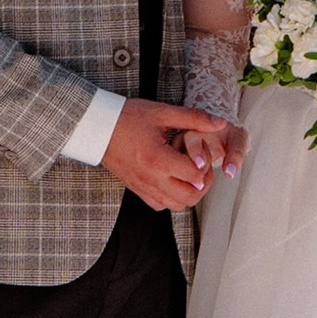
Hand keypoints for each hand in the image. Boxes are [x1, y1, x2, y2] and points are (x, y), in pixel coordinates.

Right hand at [103, 98, 240, 210]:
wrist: (96, 127)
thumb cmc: (127, 117)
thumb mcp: (162, 112)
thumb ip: (193, 118)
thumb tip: (220, 122)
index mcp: (159, 160)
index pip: (196, 174)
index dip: (206, 163)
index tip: (201, 149)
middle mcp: (151, 179)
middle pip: (190, 197)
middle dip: (203, 183)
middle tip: (202, 165)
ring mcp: (143, 187)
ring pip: (176, 205)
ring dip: (189, 192)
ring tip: (187, 172)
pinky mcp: (136, 189)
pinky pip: (160, 205)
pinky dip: (171, 197)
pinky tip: (172, 178)